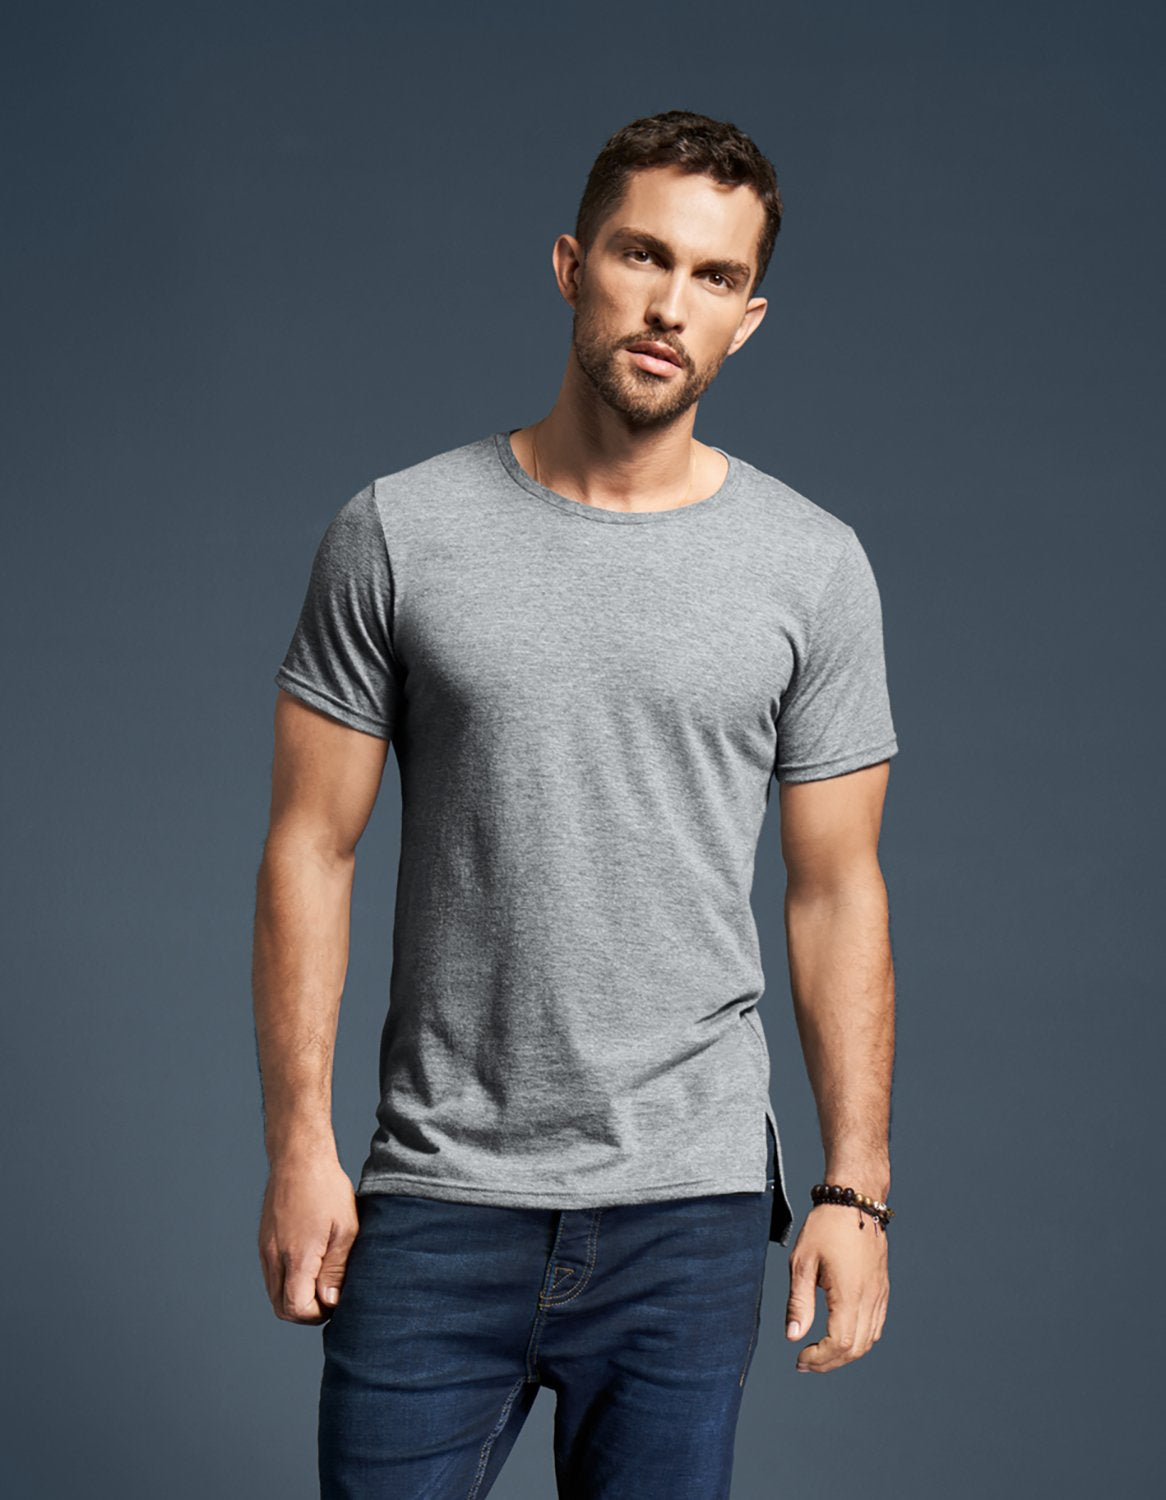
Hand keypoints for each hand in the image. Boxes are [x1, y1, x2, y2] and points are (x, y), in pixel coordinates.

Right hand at [258, 1152, 358, 1323]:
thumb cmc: (326, 1188)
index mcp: (296, 1256)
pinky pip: (271, 1274)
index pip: (295, 1308)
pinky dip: (287, 1281)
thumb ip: (336, 1269)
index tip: (335, 1299)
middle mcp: (273, 1256)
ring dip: (296, 1296)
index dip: (317, 1314)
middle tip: (330, 1296)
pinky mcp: (263, 1241)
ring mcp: (265, 1248)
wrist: (299, 1157)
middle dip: (306, 1311)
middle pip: (281, 1308)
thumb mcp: (345, 1228)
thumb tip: (329, 1301)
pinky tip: (310, 1263)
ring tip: (322, 1278)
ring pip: (274, 1292)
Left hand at [785, 1203, 888, 1371]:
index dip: (820, 1358)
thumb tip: (792, 1337)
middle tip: (805, 1360)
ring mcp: (879, 1294)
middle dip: (830, 1362)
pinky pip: (876, 1326)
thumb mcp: (802, 1262)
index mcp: (850, 1293)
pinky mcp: (882, 1289)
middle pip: (856, 1349)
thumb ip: (799, 1302)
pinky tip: (839, 1334)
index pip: (840, 1343)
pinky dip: (859, 1340)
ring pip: (868, 1340)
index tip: (799, 1357)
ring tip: (819, 1351)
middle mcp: (870, 1298)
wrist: (854, 1201)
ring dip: (845, 1354)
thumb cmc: (825, 1227)